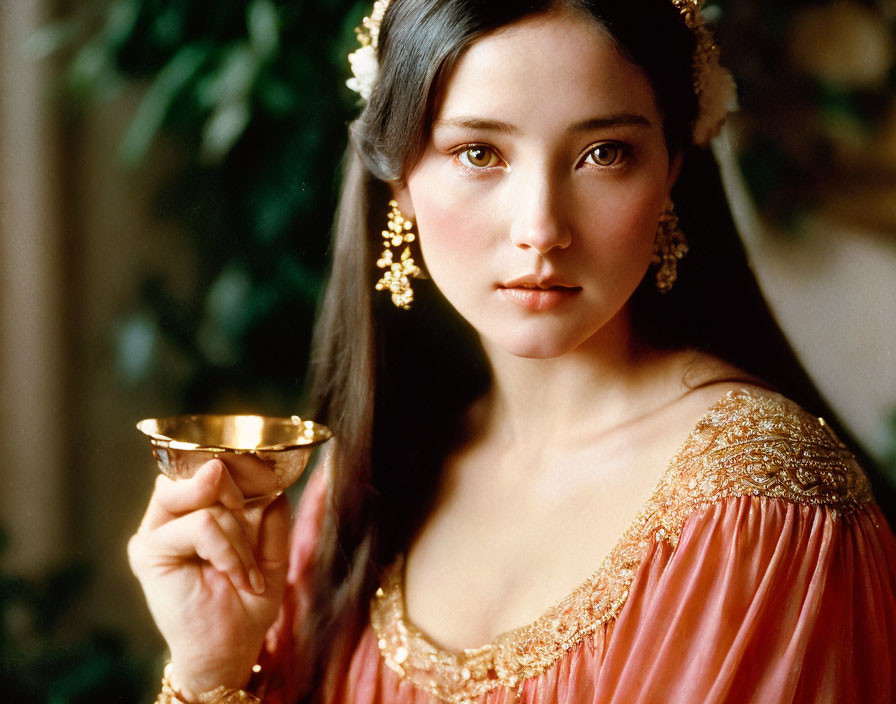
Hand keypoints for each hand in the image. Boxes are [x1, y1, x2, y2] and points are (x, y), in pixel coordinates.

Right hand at [128, 459, 290, 697]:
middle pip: (199, 470)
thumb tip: (274, 487)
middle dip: (237, 491)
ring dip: (238, 534)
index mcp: (197, 508)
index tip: (268, 486)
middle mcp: (172, 515)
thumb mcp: (273, 554)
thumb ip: (272, 517)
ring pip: (206, 500)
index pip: (210, 466)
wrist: (231, 649)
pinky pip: (201, 525)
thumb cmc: (247, 602)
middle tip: (251, 521)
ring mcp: (156, 531)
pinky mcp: (149, 552)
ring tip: (246, 570)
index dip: (240, 468)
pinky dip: (229, 550)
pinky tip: (237, 576)